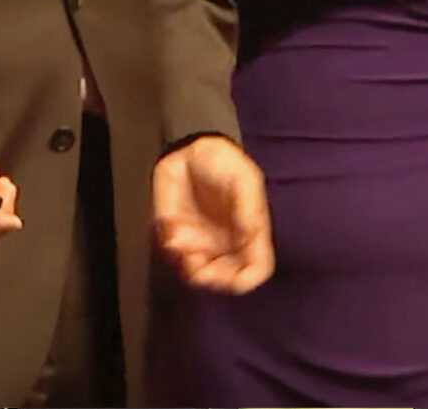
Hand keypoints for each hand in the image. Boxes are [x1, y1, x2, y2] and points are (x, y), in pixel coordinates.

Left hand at [152, 134, 272, 292]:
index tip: (229, 276)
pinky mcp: (180, 232)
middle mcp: (228, 242)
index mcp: (250, 233)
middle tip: (199, 264)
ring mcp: (204, 239)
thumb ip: (249, 208)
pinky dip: (172, 247)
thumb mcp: (244, 178)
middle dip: (212, 276)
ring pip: (198, 270)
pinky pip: (175, 253)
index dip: (244, 279)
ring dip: (189, 263)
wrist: (191, 149)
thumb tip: (250, 235)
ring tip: (182, 241)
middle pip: (225, 278)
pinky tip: (173, 230)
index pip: (255, 269)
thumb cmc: (224, 162)